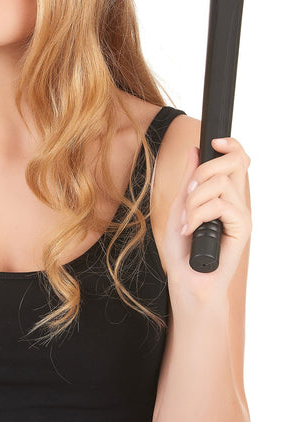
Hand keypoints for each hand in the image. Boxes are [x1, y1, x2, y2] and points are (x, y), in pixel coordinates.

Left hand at [160, 137, 251, 300]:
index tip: (214, 141)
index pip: (238, 160)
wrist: (186, 280)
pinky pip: (221, 206)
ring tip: (185, 221)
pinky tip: (190, 229)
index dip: (231, 145)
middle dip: (204, 170)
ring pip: (220, 184)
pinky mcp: (242, 229)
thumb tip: (195, 150)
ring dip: (193, 201)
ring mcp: (240, 215)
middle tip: (188, 194)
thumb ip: (190, 179)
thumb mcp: (180, 206)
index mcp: (224, 194)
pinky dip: (198, 215)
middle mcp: (236, 202)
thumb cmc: (182, 248)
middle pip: (235, 162)